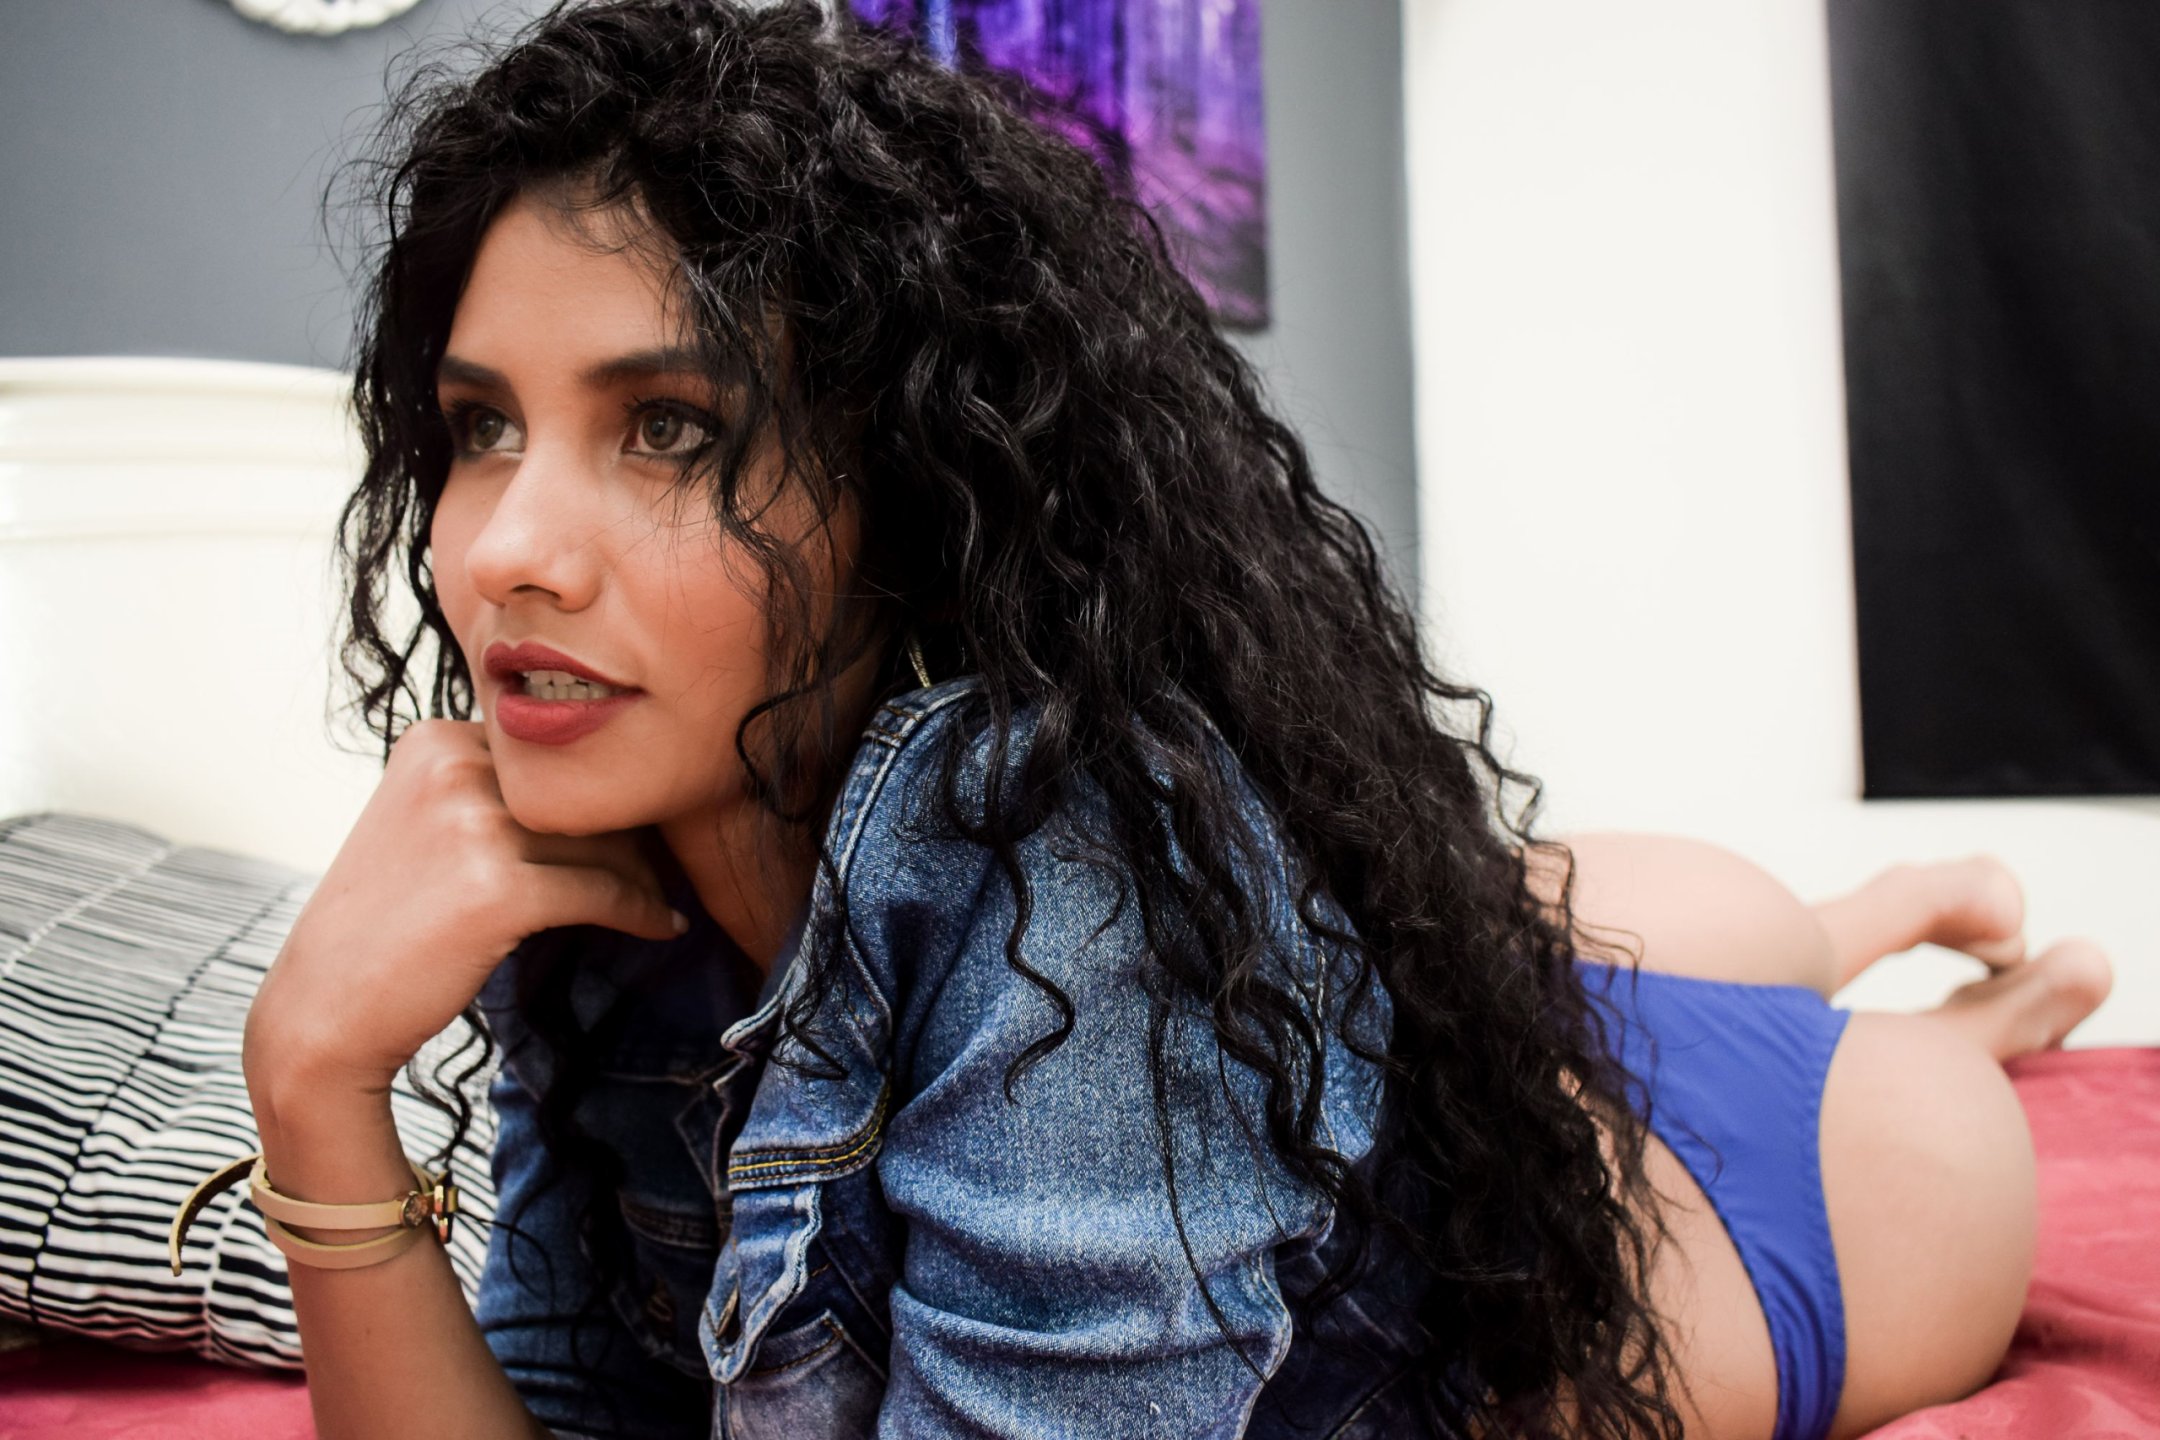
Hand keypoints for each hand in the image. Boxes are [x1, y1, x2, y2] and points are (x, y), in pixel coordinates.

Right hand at [244, 718, 683, 1102]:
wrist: (325, 1011)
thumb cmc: (383, 925)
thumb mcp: (422, 825)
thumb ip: (490, 792)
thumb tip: (598, 789)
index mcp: (435, 740)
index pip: (550, 759)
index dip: (597, 796)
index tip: (635, 829)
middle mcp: (452, 767)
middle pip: (581, 795)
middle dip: (629, 835)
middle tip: (664, 868)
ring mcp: (474, 824)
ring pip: (601, 842)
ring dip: (644, 877)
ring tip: (662, 900)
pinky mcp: (498, 886)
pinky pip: (603, 892)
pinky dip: (642, 912)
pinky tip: (662, 926)